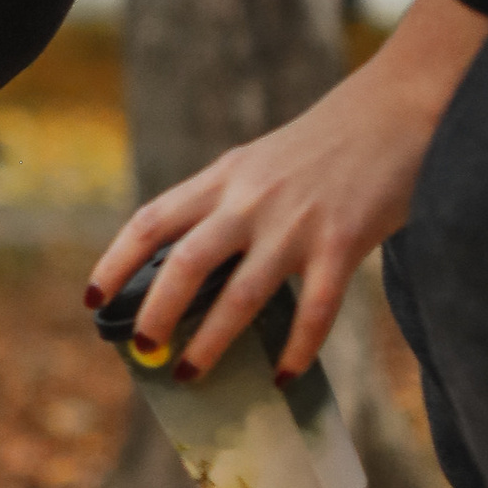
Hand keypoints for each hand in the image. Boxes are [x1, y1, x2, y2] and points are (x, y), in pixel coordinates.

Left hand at [87, 0, 487, 381]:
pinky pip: (314, 309)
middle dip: (157, 312)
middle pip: (186, 263)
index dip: (115, 263)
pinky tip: (282, 376)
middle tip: (143, 349)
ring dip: (212, 341)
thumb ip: (223, 204)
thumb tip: (186, 268)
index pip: (151, 222)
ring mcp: (296, 224)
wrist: (395, 111)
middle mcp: (250, 201)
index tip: (92, 302)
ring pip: (241, 294)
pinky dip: (296, 349)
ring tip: (190, 373)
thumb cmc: (322, 145)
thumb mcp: (257, 163)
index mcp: (223, 179)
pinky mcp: (343, 243)